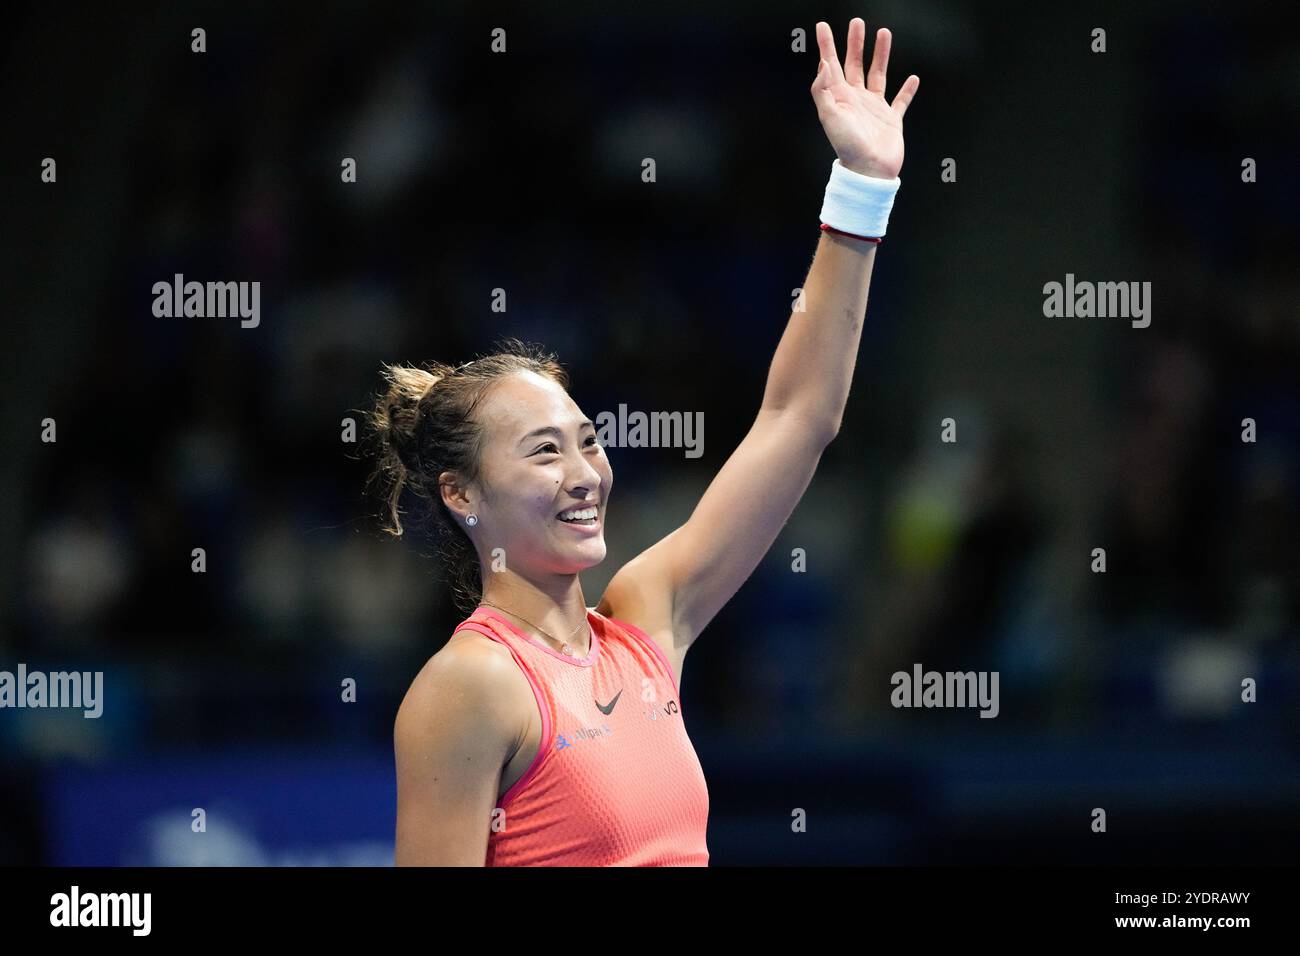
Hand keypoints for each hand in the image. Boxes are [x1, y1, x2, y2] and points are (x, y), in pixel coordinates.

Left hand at [811, 19, 918, 179]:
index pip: (831, 66)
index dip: (826, 46)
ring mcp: (874, 108)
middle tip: (856, 22)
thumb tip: (823, 64)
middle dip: (855, 43)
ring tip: (884, 33)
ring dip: (881, 55)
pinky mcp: (891, 119)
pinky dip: (908, 90)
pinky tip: (913, 78)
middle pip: (855, 64)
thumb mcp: (829, 117)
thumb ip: (823, 90)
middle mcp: (856, 100)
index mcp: (839, 98)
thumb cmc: (848, 147)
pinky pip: (901, 101)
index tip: (822, 26)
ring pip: (878, 74)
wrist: (870, 171)